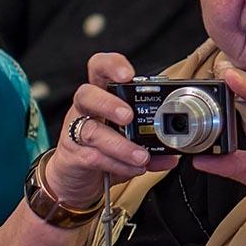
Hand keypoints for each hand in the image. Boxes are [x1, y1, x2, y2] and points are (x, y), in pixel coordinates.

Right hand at [47, 53, 176, 208]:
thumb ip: (149, 144)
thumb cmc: (102, 151)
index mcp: (100, 96)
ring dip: (120, 144)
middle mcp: (85, 110)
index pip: (99, 68)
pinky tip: (133, 168)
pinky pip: (94, 157)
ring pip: (92, 131)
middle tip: (129, 117)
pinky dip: (117, 164)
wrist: (75, 179)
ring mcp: (75, 132)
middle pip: (87, 94)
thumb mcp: (128, 143)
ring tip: (142, 156)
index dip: (111, 66)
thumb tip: (172, 154)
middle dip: (109, 104)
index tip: (128, 75)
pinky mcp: (73, 156)